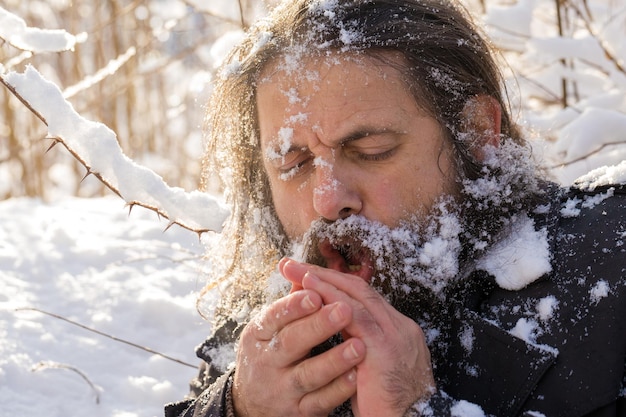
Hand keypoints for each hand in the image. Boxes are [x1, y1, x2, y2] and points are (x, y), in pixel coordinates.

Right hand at [232, 288, 365, 416]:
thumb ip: (291, 303)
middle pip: (292, 343)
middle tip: (344, 310)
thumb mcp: (269, 330)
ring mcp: (282, 389)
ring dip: (335, 360)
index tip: (315, 294)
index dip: (294, 306)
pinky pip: (320, 401)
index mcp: (259, 335)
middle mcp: (267, 362)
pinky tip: (357, 376)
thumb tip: (307, 271)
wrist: (252, 406)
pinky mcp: (298, 411)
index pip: (274, 317)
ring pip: (309, 375)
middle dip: (318, 326)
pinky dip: (339, 389)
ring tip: (359, 346)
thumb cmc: (269, 356)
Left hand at [280, 258, 434, 416]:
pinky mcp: (383, 348)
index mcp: (397, 331)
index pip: (365, 298)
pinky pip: (353, 315)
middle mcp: (399, 327)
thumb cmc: (384, 406)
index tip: (310, 276)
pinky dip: (329, 297)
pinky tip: (309, 289)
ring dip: (323, 280)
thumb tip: (332, 327)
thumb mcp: (372, 369)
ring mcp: (394, 335)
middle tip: (295, 264)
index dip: (336, 284)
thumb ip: (358, 345)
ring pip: (356, 295)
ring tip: (296, 270)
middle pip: (359, 288)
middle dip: (325, 273)